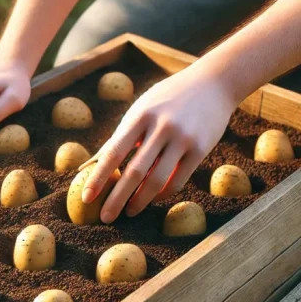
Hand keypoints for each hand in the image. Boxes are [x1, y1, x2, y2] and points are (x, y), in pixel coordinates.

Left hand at [81, 67, 236, 222]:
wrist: (213, 83)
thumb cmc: (168, 99)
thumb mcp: (141, 109)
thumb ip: (120, 137)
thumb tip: (90, 165)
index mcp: (140, 115)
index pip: (114, 152)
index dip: (99, 177)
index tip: (87, 198)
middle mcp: (161, 127)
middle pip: (134, 172)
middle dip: (117, 198)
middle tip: (106, 218)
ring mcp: (182, 138)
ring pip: (157, 180)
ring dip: (140, 201)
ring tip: (129, 212)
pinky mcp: (200, 149)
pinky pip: (178, 180)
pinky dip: (162, 193)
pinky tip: (153, 198)